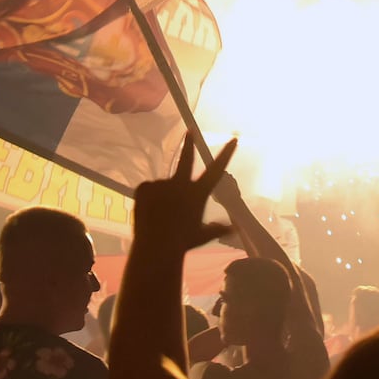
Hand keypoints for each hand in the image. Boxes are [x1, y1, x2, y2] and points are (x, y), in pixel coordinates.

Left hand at [132, 135, 237, 252]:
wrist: (156, 248)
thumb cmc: (182, 243)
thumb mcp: (202, 236)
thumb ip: (217, 229)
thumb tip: (233, 228)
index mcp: (198, 193)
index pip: (216, 170)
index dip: (226, 153)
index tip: (234, 139)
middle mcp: (181, 183)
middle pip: (186, 159)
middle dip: (189, 143)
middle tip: (190, 130)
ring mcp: (161, 184)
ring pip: (163, 187)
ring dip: (162, 197)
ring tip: (159, 216)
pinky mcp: (144, 187)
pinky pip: (148, 190)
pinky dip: (148, 199)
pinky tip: (148, 212)